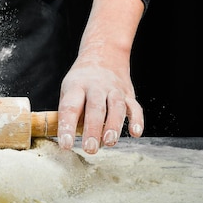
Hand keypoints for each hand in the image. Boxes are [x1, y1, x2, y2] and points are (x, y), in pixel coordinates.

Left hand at [56, 0, 144, 153]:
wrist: (104, 53)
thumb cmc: (81, 80)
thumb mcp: (69, 89)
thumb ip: (70, 112)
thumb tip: (66, 139)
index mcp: (76, 86)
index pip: (70, 107)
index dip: (67, 126)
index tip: (66, 145)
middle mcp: (95, 86)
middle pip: (95, 108)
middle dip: (92, 129)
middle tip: (89, 149)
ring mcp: (114, 89)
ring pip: (116, 107)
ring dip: (113, 126)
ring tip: (109, 143)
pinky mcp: (128, 93)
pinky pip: (134, 107)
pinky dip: (137, 120)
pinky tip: (135, 133)